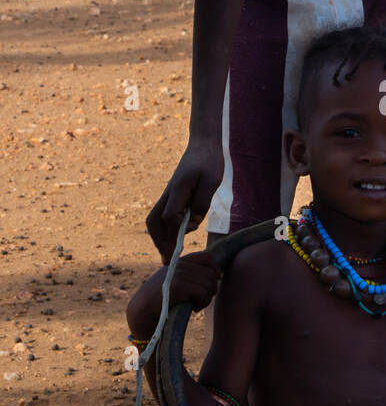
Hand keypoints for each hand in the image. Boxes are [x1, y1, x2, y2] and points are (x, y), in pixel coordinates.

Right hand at [128, 252, 221, 337]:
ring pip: (208, 284)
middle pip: (211, 274)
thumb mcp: (173, 281)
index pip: (206, 257)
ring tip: (197, 305)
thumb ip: (188, 275)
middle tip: (203, 300)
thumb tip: (217, 275)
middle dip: (211, 289)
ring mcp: (177, 274)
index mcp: (178, 262)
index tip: (217, 280)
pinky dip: (201, 303)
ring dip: (206, 299)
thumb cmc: (160, 300)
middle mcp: (179, 265)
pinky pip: (202, 293)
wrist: (141, 311)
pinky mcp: (177, 286)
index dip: (216, 268)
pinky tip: (193, 308)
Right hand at [147, 139, 224, 262]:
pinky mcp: (173, 196)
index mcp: (178, 190)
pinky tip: (176, 238)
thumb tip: (192, 223)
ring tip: (169, 254)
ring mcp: (169, 195)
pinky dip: (166, 229)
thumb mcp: (212, 181)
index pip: (170, 217)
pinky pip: (163, 215)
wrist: (203, 145)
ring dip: (160, 238)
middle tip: (167, 260)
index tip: (185, 240)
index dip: (177, 230)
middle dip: (158, 241)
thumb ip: (202, 202)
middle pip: (154, 222)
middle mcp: (169, 194)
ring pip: (155, 219)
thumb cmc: (209, 161)